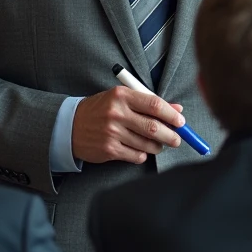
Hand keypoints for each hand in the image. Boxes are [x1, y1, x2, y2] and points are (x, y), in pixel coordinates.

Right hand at [70, 87, 185, 164]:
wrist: (70, 126)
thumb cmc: (101, 109)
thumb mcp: (122, 98)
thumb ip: (149, 103)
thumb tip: (177, 110)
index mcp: (122, 95)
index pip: (154, 104)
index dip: (171, 115)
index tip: (181, 122)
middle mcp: (117, 113)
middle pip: (154, 127)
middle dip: (171, 135)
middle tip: (177, 139)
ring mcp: (112, 133)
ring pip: (147, 144)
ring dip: (158, 146)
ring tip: (159, 144)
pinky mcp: (109, 150)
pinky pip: (136, 155)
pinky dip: (143, 154)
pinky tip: (140, 149)